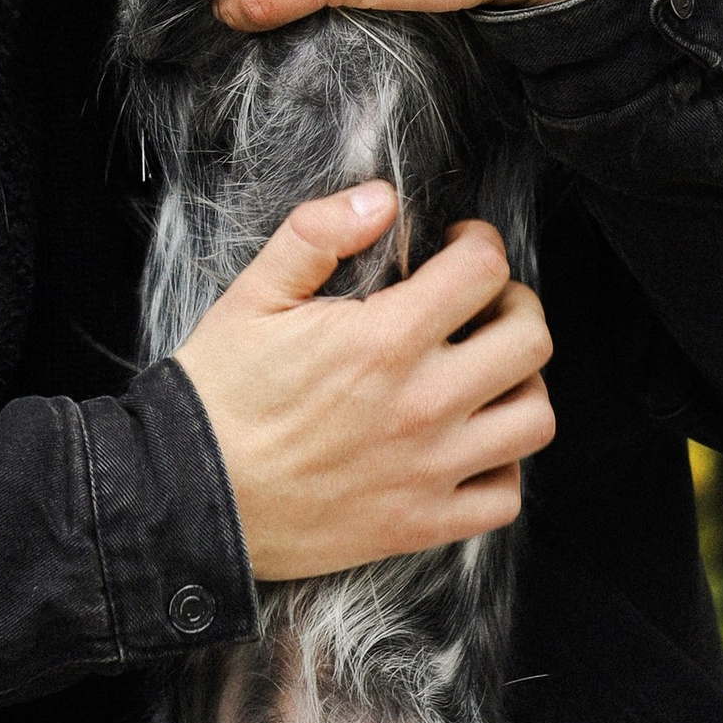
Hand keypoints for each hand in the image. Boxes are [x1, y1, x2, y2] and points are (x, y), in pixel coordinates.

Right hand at [175, 184, 554, 579]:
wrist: (188, 496)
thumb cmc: (219, 394)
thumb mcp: (253, 295)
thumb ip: (319, 233)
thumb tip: (382, 199)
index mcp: (385, 340)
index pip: (485, 271)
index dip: (480, 244)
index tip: (459, 248)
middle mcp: (422, 405)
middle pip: (530, 341)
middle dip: (515, 306)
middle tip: (483, 305)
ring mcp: (428, 470)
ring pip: (535, 418)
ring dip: (520, 386)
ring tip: (485, 374)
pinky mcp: (421, 523)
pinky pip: (505, 496)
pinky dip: (502, 467)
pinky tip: (470, 443)